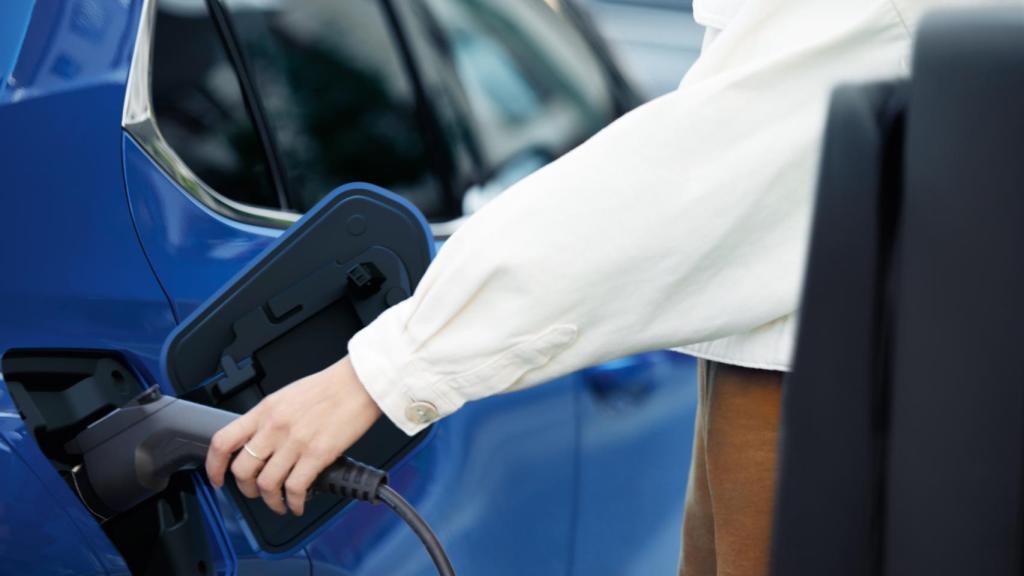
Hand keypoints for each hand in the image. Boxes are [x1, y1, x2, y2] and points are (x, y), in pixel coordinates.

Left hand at [205, 356, 380, 515]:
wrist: (360, 382)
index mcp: (265, 410)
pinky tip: (298, 503)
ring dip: (271, 501)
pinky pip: (296, 488)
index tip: (217, 478)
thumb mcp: (287, 396)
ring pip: (267, 484)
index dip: (214, 466)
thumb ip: (270, 418)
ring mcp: (295, 441)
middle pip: (243, 470)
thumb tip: (260, 442)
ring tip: (280, 503)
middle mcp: (275, 426)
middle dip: (247, 489)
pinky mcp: (318, 454)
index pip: (223, 441)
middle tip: (256, 492)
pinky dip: (294, 502)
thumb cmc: (330, 387)